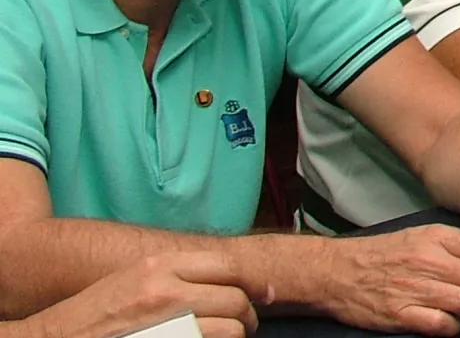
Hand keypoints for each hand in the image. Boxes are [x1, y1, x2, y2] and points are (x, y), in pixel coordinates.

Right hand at [29, 253, 258, 337]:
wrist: (59, 337)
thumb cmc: (97, 311)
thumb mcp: (135, 277)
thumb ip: (177, 274)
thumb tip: (225, 281)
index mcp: (161, 265)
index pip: (228, 265)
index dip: (254, 281)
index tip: (265, 293)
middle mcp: (166, 288)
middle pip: (236, 298)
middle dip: (247, 314)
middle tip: (245, 323)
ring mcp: (168, 321)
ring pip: (232, 328)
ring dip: (238, 333)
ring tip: (230, 336)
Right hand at [316, 224, 459, 336]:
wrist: (336, 272)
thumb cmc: (385, 254)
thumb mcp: (423, 236)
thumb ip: (457, 245)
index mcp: (439, 238)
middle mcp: (431, 261)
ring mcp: (417, 289)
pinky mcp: (402, 315)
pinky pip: (443, 326)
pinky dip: (453, 328)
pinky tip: (451, 323)